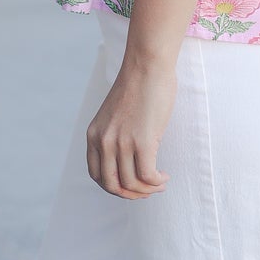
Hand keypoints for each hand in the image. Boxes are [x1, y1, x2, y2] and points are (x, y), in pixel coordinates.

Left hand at [86, 55, 175, 197]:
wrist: (147, 65)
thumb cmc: (138, 85)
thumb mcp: (115, 114)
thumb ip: (115, 134)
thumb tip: (128, 157)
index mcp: (94, 135)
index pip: (97, 175)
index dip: (114, 187)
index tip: (131, 185)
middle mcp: (104, 141)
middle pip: (112, 185)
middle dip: (130, 194)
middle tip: (147, 191)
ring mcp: (122, 142)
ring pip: (131, 183)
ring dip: (148, 189)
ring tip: (160, 183)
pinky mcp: (142, 141)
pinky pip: (147, 176)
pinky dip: (157, 182)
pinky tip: (164, 176)